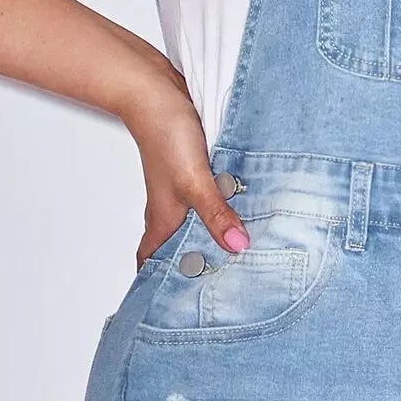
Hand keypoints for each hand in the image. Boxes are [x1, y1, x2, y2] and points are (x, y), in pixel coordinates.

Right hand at [117, 53, 251, 268]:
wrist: (154, 90)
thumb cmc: (164, 134)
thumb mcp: (194, 181)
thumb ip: (216, 214)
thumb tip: (239, 248)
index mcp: (163, 219)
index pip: (153, 263)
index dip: (161, 287)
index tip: (179, 310)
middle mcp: (170, 209)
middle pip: (180, 247)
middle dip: (199, 266)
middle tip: (230, 286)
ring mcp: (182, 189)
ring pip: (197, 222)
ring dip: (216, 236)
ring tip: (247, 253)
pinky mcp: (195, 170)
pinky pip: (210, 198)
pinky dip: (225, 208)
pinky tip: (247, 208)